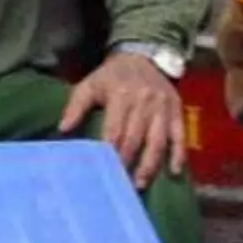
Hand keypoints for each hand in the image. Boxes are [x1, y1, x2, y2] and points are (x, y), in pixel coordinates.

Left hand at [59, 52, 186, 190]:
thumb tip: (63, 129)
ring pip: (158, 141)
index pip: (114, 130)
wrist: (141, 56)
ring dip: (149, 165)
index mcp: (121, 94)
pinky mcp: (177, 111)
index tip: (103, 171)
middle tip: (119, 185)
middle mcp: (144, 101)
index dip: (109, 152)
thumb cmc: (112, 76)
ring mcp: (163, 107)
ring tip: (139, 184)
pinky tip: (174, 172)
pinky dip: (179, 154)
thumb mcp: (90, 84)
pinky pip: (179, 135)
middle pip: (135, 138)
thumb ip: (76, 106)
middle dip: (127, 163)